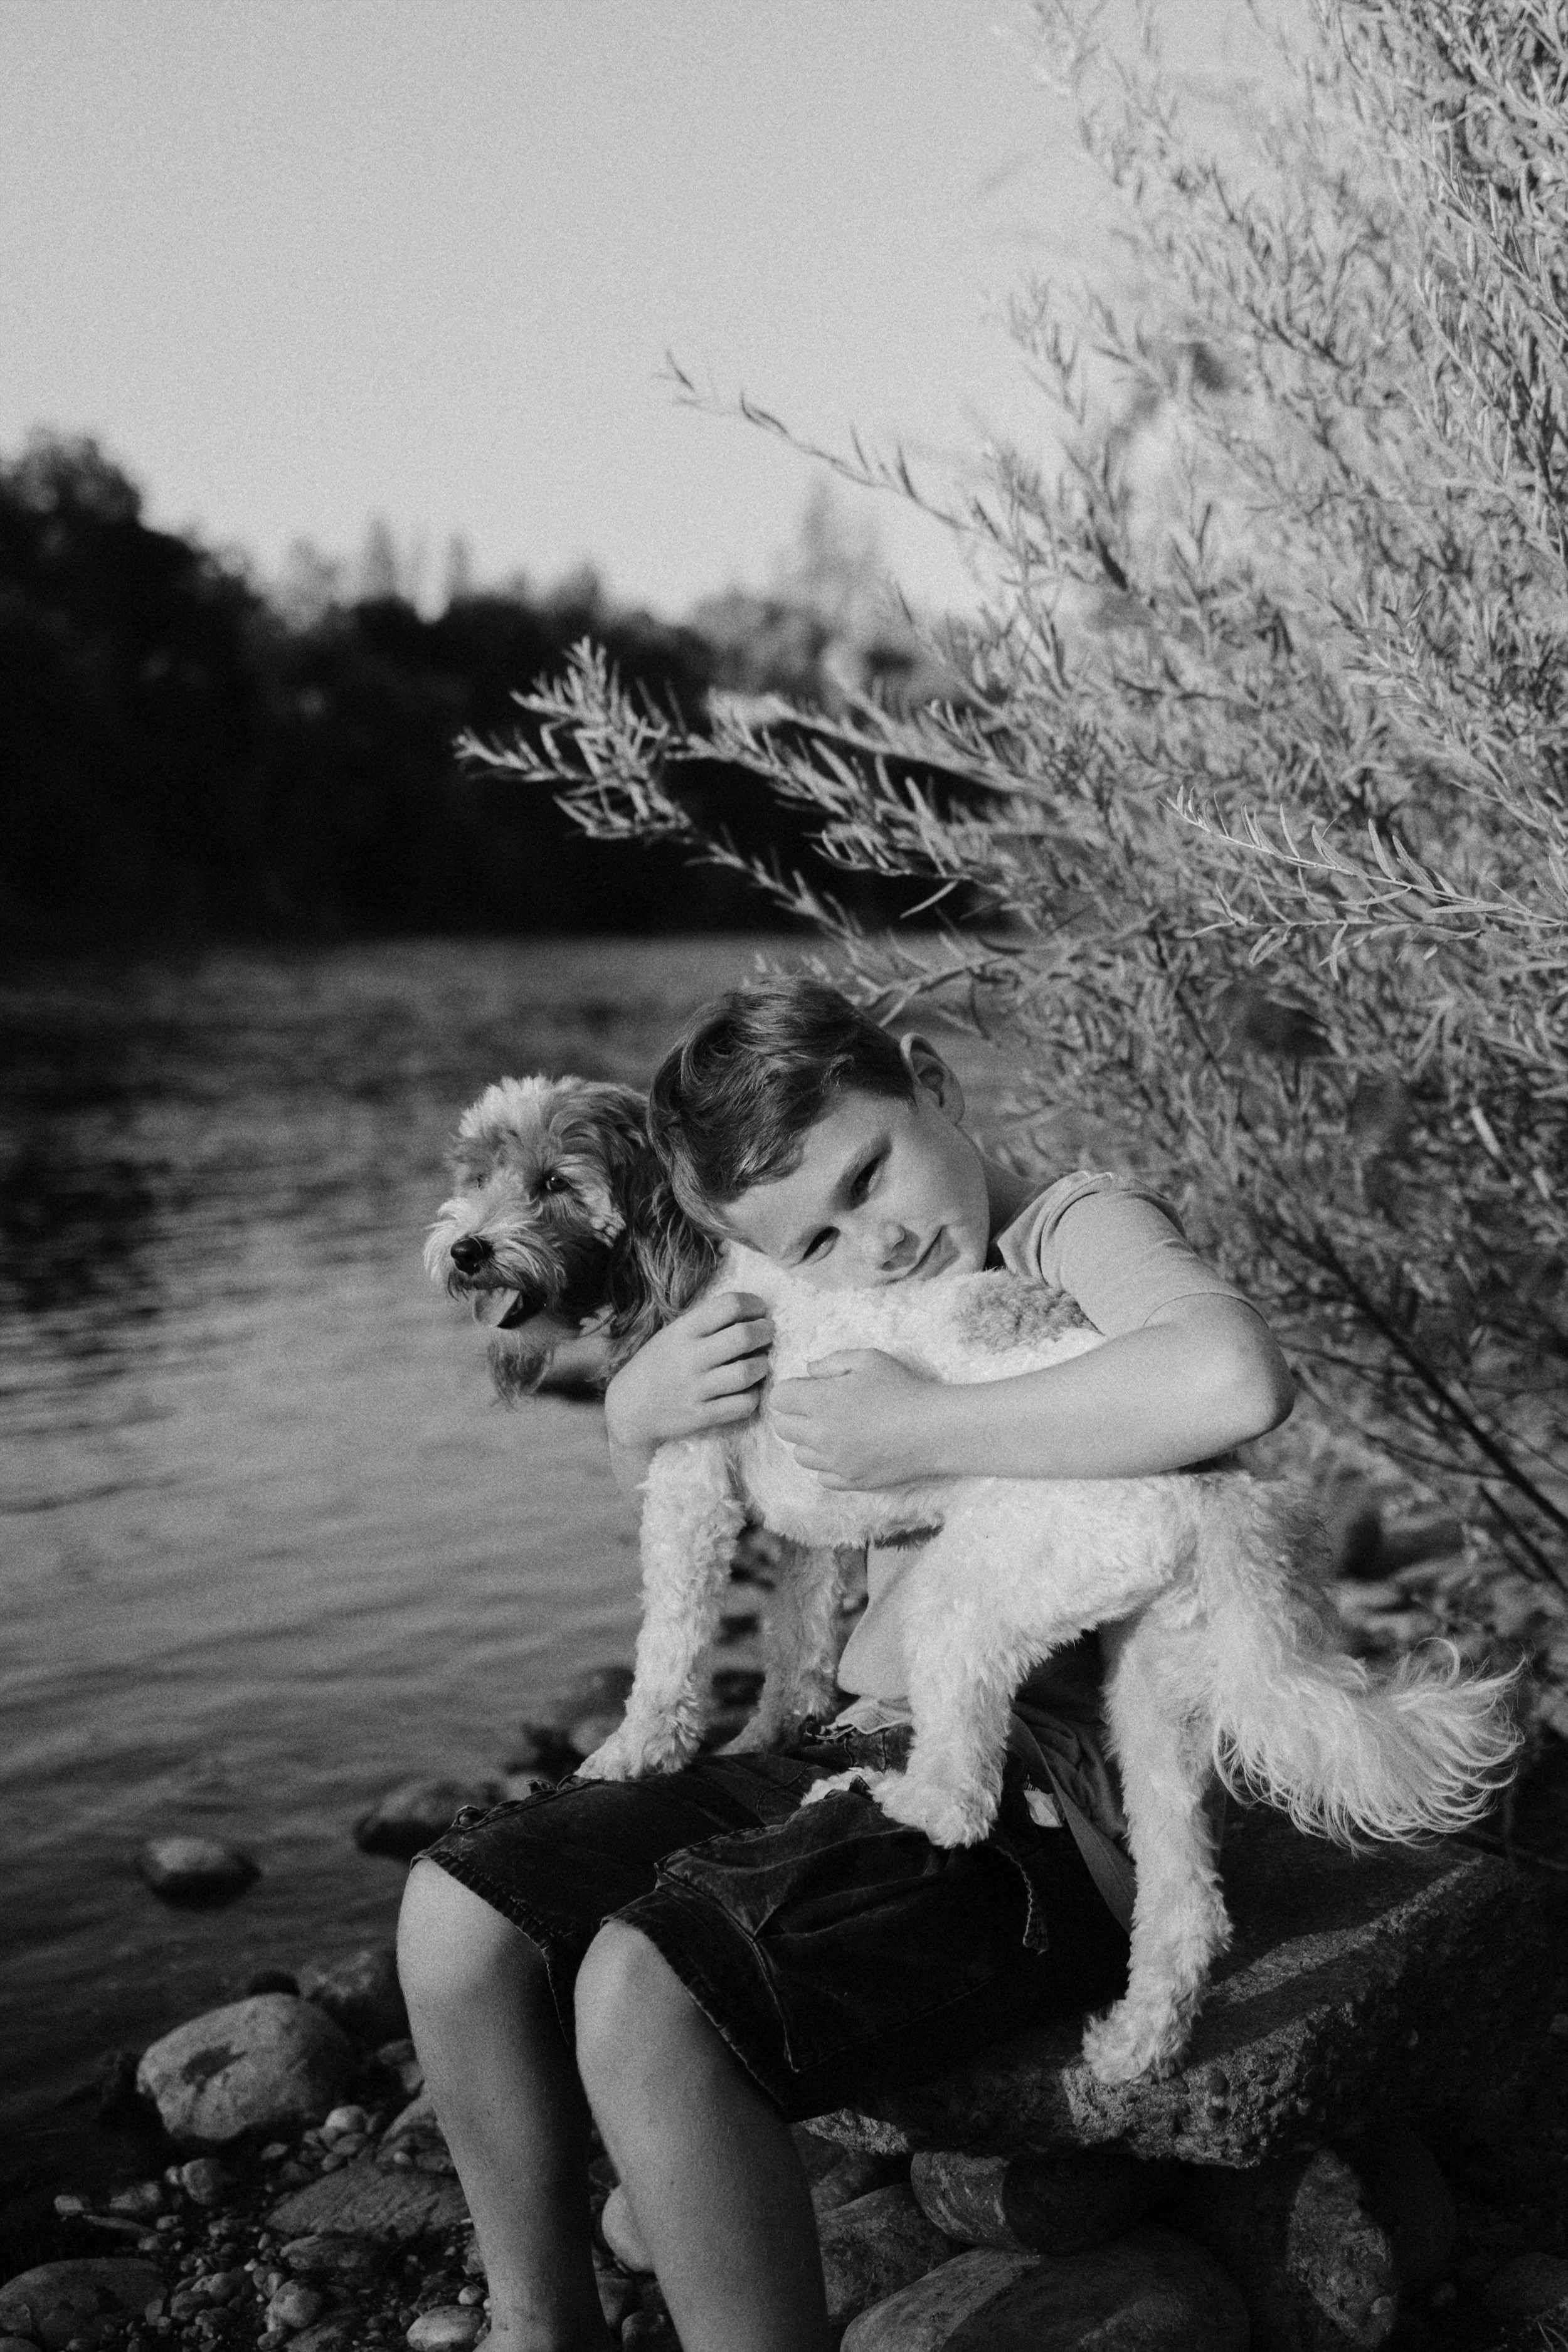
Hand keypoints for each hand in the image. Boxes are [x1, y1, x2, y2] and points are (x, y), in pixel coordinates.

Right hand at [604, 1290, 772, 1465]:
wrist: (629, 1409)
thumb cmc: (658, 1366)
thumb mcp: (672, 1335)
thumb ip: (706, 1324)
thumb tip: (752, 1312)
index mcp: (682, 1331)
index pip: (728, 1305)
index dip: (753, 1304)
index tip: (760, 1310)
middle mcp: (689, 1358)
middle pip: (743, 1336)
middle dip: (765, 1331)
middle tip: (768, 1333)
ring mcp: (695, 1389)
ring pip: (747, 1372)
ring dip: (763, 1365)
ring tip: (761, 1362)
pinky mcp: (701, 1417)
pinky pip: (743, 1404)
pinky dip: (754, 1395)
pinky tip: (749, 1389)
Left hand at [769, 1349, 937, 1488]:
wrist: (933, 1429)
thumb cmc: (902, 1388)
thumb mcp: (868, 1359)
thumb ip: (831, 1362)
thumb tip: (808, 1371)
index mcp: (821, 1401)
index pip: (779, 1398)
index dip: (791, 1390)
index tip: (809, 1388)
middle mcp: (820, 1435)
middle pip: (783, 1428)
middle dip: (794, 1414)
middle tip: (820, 1407)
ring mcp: (834, 1462)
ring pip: (799, 1455)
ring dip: (809, 1441)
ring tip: (834, 1429)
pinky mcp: (849, 1481)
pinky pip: (821, 1476)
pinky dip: (827, 1464)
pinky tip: (846, 1450)